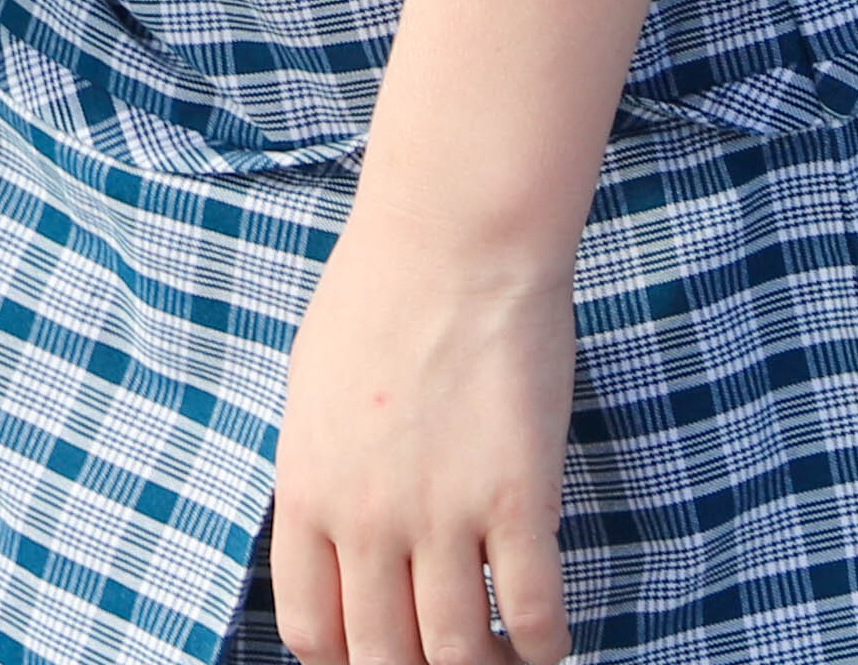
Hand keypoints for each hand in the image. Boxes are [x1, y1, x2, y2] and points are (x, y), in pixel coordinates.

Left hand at [267, 216, 573, 664]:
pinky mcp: (518, 496)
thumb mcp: (315, 393)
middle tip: (446, 662)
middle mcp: (367, 517)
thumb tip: (337, 540)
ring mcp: (442, 512)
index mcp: (309, 491)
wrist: (456, 236)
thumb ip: (323, 476)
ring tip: (501, 663)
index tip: (379, 659)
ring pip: (456, 652)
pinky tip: (548, 642)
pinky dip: (544, 647)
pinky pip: (533, 611)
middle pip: (381, 657)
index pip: (312, 631)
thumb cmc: (383, 293)